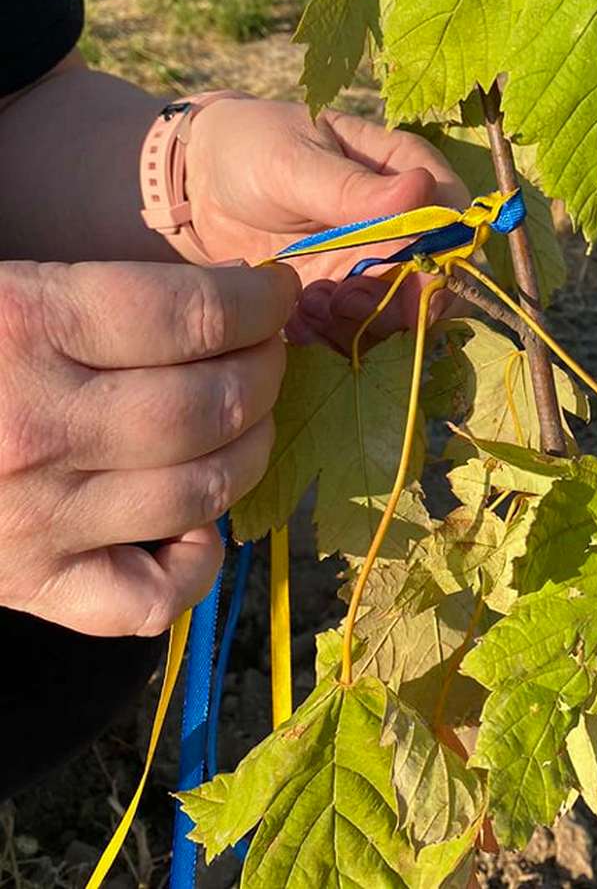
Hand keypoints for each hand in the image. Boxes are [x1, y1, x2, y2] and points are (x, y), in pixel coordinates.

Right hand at [0, 259, 298, 635]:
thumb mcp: (9, 288)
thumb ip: (104, 296)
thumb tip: (227, 297)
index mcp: (24, 326)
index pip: (190, 316)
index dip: (258, 299)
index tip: (276, 290)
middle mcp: (38, 426)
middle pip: (209, 403)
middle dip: (266, 368)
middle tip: (271, 349)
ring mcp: (37, 518)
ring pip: (200, 490)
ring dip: (254, 446)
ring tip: (253, 415)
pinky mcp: (31, 585)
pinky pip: (147, 601)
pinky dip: (197, 565)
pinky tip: (199, 520)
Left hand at [184, 101, 467, 350]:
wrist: (197, 187)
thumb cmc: (248, 150)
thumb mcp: (293, 161)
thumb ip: (352, 187)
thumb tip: (422, 189)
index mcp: (401, 170)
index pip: (454, 212)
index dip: (449, 250)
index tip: (415, 275)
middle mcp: (399, 222)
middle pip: (439, 273)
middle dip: (403, 299)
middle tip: (348, 298)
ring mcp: (372, 263)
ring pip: (402, 311)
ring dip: (364, 320)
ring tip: (313, 305)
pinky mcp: (343, 297)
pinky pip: (360, 331)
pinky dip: (334, 334)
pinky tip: (298, 318)